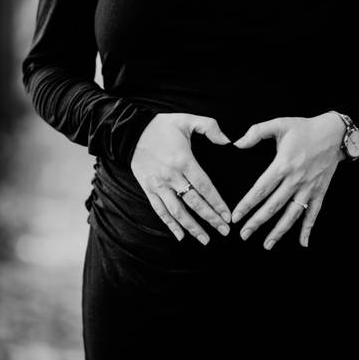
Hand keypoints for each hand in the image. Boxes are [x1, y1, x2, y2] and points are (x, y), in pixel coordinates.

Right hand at [130, 113, 232, 245]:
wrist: (130, 131)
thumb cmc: (162, 125)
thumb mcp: (187, 120)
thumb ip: (210, 127)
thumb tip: (228, 141)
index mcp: (183, 160)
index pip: (204, 186)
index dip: (217, 203)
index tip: (228, 216)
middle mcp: (171, 176)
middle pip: (194, 202)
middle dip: (210, 219)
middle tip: (225, 231)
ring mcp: (158, 184)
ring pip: (177, 211)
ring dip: (192, 227)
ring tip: (206, 240)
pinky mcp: (148, 189)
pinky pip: (160, 211)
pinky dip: (170, 225)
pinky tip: (181, 236)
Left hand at [230, 111, 346, 248]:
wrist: (335, 132)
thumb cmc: (304, 128)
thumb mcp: (279, 123)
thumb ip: (256, 132)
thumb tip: (237, 144)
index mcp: (283, 164)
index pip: (261, 189)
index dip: (247, 204)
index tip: (236, 217)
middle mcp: (296, 180)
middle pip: (273, 206)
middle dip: (257, 222)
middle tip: (244, 235)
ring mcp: (309, 188)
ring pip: (292, 214)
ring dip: (279, 231)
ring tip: (267, 245)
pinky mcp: (320, 191)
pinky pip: (313, 213)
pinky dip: (308, 229)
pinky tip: (302, 243)